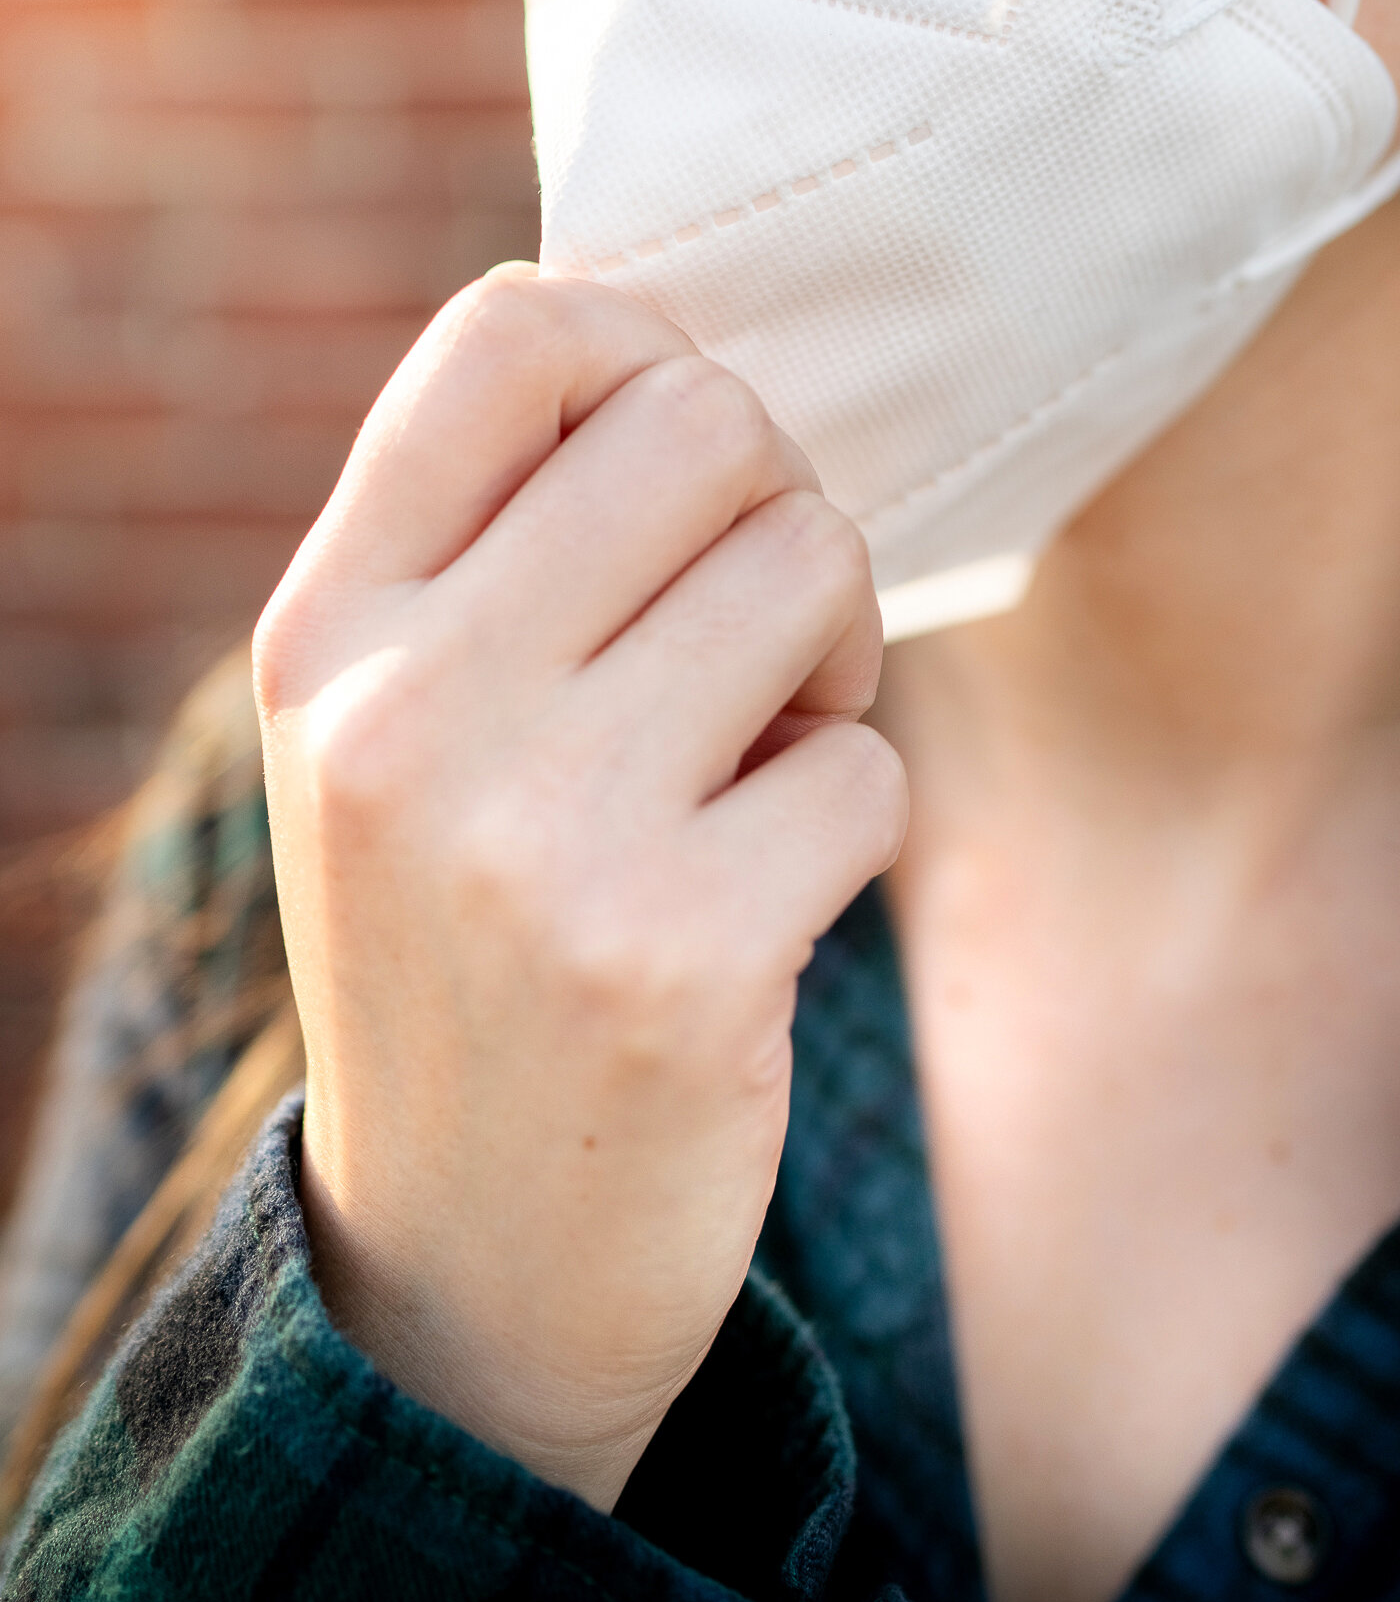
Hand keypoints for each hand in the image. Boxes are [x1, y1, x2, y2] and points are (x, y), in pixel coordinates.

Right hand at [253, 267, 906, 1511]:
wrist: (469, 1267)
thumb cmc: (472, 938)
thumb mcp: (401, 731)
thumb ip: (501, 548)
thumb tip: (696, 365)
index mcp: (326, 628)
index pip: (511, 334)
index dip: (647, 351)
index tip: (687, 469)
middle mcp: (403, 709)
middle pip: (706, 424)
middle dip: (777, 514)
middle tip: (756, 641)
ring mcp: (532, 836)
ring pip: (813, 567)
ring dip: (831, 662)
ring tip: (759, 763)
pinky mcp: (674, 959)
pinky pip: (870, 768)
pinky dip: (851, 821)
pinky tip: (765, 898)